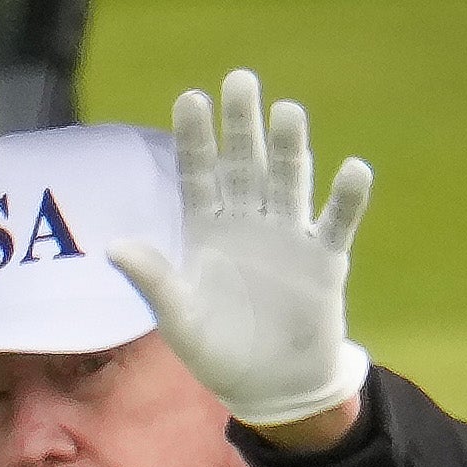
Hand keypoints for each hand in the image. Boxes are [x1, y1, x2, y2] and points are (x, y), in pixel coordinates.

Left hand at [108, 68, 372, 427]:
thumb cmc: (216, 351)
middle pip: (245, 165)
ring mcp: (288, 238)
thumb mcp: (178, 318)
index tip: (190, 98)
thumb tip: (114, 247)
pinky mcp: (323, 262)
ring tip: (287, 111)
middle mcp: (248, 223)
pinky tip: (353, 170)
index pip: (199, 175)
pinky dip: (345, 199)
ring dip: (289, 149)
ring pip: (288, 183)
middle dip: (242, 125)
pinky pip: (335, 225)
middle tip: (240, 80)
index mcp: (208, 231)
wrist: (269, 386)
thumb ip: (154, 280)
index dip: (195, 140)